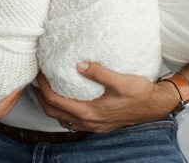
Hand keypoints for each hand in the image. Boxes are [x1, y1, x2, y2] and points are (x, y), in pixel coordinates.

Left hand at [32, 63, 175, 133]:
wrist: (154, 106)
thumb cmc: (139, 93)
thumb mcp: (121, 81)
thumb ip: (99, 73)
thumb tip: (80, 64)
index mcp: (90, 112)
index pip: (56, 102)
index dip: (44, 88)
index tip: (39, 74)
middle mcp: (89, 121)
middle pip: (54, 112)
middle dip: (41, 97)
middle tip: (34, 81)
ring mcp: (93, 124)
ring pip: (62, 118)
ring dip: (50, 104)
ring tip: (44, 88)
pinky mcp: (98, 123)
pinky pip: (72, 119)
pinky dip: (62, 109)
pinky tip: (65, 97)